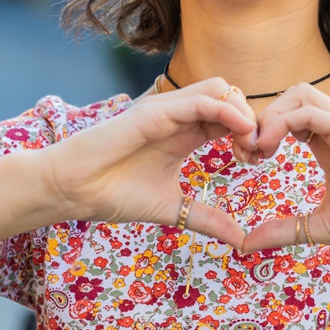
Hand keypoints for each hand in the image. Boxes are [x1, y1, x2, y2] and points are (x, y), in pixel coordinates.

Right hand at [42, 78, 258, 249]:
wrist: (72, 190)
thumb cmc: (113, 194)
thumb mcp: (173, 209)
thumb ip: (207, 218)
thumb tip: (242, 241)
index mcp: (184, 133)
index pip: (230, 116)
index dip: (250, 133)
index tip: (257, 161)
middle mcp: (178, 115)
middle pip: (232, 96)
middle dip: (253, 121)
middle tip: (257, 154)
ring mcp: (166, 110)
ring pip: (220, 88)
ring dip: (243, 112)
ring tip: (248, 146)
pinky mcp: (154, 111)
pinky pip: (201, 99)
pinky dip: (227, 112)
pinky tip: (238, 135)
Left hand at [240, 83, 329, 254]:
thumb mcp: (319, 227)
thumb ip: (284, 230)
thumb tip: (246, 244)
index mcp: (328, 143)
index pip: (287, 114)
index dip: (261, 130)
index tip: (246, 160)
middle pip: (290, 96)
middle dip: (261, 118)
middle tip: (247, 153)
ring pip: (299, 94)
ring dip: (270, 116)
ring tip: (257, 150)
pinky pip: (310, 111)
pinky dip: (282, 123)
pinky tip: (269, 150)